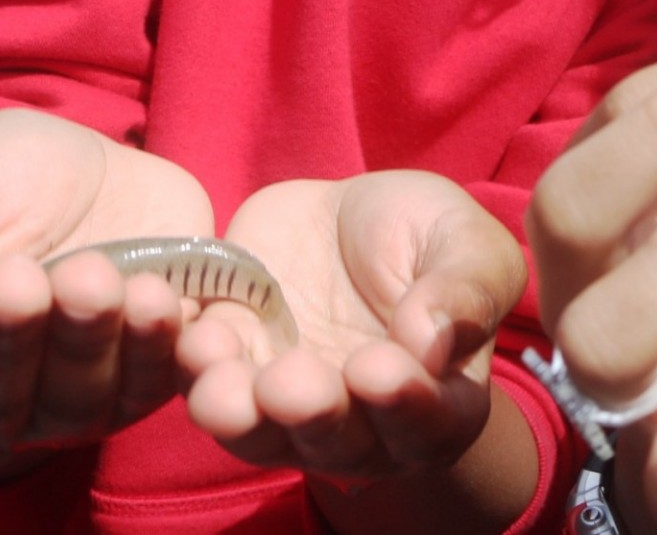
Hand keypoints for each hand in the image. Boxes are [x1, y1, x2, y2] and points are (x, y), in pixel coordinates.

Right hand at [0, 107, 214, 475]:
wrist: (107, 158)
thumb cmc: (6, 177)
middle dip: (7, 337)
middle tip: (17, 279)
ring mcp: (71, 393)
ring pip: (71, 401)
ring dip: (84, 341)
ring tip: (94, 277)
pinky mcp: (145, 376)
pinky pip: (153, 385)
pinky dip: (155, 348)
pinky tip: (153, 299)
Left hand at [178, 172, 526, 485]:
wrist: (342, 214)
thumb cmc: (423, 234)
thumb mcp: (465, 240)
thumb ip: (466, 290)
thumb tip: (434, 344)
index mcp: (440, 401)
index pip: (429, 424)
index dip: (405, 405)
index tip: (378, 370)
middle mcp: (363, 427)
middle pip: (336, 443)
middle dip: (311, 415)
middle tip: (292, 382)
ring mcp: (286, 411)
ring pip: (258, 434)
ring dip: (237, 411)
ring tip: (222, 371)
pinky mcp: (227, 375)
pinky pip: (199, 387)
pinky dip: (190, 369)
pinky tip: (192, 336)